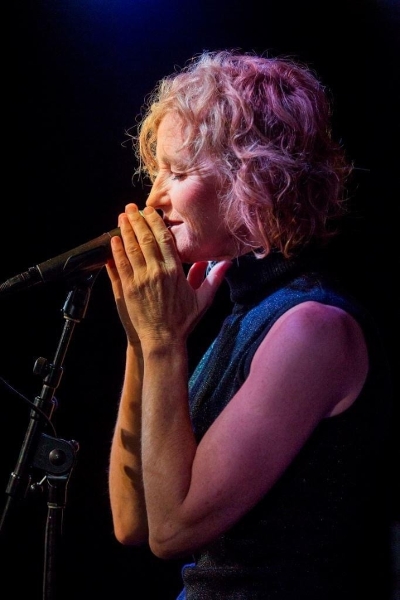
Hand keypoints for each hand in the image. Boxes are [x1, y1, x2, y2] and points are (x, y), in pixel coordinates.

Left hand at [107, 204, 230, 348]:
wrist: (164, 340)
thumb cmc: (184, 321)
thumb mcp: (203, 299)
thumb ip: (213, 278)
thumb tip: (227, 262)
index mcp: (175, 271)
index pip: (164, 239)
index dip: (155, 222)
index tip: (150, 211)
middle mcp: (157, 272)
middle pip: (146, 239)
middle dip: (137, 220)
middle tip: (131, 207)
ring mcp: (141, 280)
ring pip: (132, 248)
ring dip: (125, 231)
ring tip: (121, 217)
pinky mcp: (128, 289)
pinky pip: (121, 264)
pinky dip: (116, 250)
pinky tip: (113, 239)